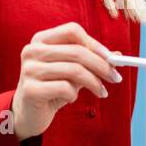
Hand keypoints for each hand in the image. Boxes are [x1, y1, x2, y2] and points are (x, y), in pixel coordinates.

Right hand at [11, 21, 122, 138]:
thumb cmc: (52, 88)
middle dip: (101, 65)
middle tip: (115, 78)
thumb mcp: (72, 72)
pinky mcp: (30, 90)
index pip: (72, 31)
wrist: (28, 113)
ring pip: (74, 70)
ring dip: (93, 83)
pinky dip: (74, 95)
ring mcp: (29, 70)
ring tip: (101, 92)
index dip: (94, 44)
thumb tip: (117, 55)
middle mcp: (32, 51)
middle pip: (76, 51)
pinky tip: (72, 98)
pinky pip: (64, 88)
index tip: (111, 58)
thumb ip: (91, 61)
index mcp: (41, 40)